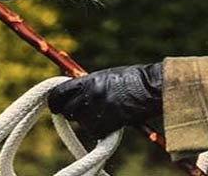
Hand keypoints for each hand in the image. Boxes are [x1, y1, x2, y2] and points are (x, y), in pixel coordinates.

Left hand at [47, 63, 162, 138]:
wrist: (152, 88)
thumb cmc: (133, 79)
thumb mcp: (106, 76)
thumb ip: (88, 84)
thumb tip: (73, 91)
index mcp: (87, 81)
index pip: (58, 94)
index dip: (55, 101)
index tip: (57, 105)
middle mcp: (89, 96)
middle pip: (68, 111)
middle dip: (74, 111)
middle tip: (86, 110)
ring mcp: (97, 111)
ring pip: (82, 122)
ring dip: (90, 120)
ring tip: (107, 111)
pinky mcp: (106, 125)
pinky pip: (95, 131)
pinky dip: (102, 129)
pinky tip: (114, 119)